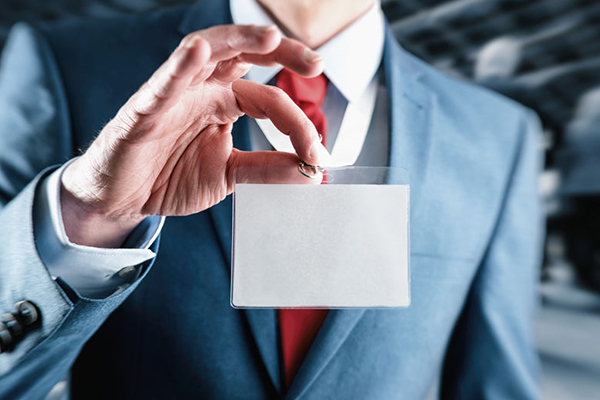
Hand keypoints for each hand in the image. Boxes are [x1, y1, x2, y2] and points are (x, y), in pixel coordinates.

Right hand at [60, 25, 326, 247]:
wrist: (126, 198)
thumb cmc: (171, 177)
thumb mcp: (230, 176)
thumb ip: (266, 170)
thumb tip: (310, 171)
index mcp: (225, 103)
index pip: (269, 99)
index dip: (297, 123)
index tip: (315, 154)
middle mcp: (203, 90)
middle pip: (245, 55)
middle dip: (282, 52)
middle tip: (315, 63)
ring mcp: (175, 94)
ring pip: (208, 52)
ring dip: (239, 39)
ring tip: (271, 37)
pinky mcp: (146, 108)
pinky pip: (164, 82)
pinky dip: (180, 67)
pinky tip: (198, 53)